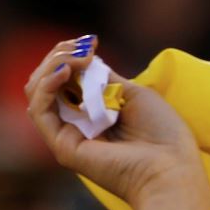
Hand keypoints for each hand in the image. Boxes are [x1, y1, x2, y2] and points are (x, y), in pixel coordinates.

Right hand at [23, 35, 202, 208]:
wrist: (171, 168)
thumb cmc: (163, 134)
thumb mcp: (133, 94)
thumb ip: (104, 79)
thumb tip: (82, 59)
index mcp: (96, 113)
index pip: (67, 78)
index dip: (71, 55)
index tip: (92, 42)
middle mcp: (78, 125)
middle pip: (48, 83)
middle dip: (60, 56)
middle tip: (83, 48)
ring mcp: (69, 136)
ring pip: (38, 93)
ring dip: (52, 66)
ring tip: (76, 58)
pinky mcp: (63, 148)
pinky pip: (39, 111)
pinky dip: (46, 86)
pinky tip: (64, 72)